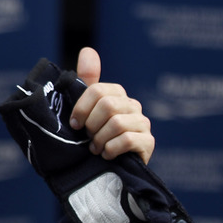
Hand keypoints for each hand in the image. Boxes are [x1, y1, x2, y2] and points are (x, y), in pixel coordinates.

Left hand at [70, 47, 154, 163]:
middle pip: (107, 106)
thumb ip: (86, 81)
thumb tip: (88, 50)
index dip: (81, 108)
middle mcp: (132, 105)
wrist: (104, 172)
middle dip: (91, 125)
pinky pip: (127, 139)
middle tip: (88, 138)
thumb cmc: (92, 137)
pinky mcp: (148, 142)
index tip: (74, 124)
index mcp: (116, 94)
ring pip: (116, 123)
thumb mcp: (85, 110)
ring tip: (95, 148)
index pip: (97, 91)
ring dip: (99, 140)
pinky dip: (110, 149)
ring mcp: (143, 123)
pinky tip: (106, 155)